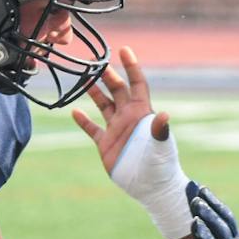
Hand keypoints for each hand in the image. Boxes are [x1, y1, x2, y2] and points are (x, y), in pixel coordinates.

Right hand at [73, 48, 191, 238]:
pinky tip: (74, 111)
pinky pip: (92, 129)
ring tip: (84, 77)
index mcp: (142, 113)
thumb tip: (164, 115)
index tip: (124, 50)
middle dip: (108, 75)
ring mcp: (117, 129)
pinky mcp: (106, 144)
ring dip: (94, 91)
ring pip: (103, 104)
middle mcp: (128, 117)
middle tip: (96, 61)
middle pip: (118, 89)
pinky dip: (83, 121)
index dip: (132, 67)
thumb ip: (159, 130)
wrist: (151, 187)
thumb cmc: (161, 165)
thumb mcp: (161, 146)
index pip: (137, 84)